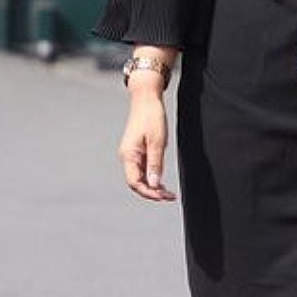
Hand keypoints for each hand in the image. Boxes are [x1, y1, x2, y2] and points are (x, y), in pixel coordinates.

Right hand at [119, 88, 175, 202]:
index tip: (163, 197)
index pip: (135, 183)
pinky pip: (143, 170)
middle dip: (152, 193)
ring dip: (153, 187)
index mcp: (129, 155)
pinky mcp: (137, 151)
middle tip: (169, 197)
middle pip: (136, 183)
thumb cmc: (151, 116)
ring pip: (140, 178)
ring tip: (168, 193)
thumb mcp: (157, 141)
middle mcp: (127, 157)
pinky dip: (152, 178)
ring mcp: (132, 154)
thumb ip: (155, 164)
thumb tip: (154, 184)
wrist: (146, 99)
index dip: (148, 193)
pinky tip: (162, 182)